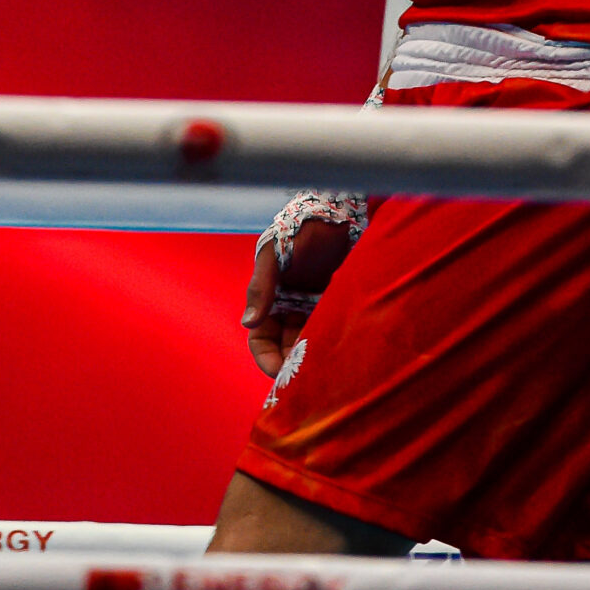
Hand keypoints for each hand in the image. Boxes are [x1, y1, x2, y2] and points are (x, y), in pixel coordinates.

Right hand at [243, 215, 353, 376]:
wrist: (339, 210)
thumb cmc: (301, 228)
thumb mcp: (276, 254)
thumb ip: (261, 286)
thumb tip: (248, 323)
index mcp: (268, 298)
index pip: (260, 340)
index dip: (267, 360)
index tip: (281, 374)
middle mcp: (289, 307)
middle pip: (285, 347)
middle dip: (292, 364)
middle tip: (307, 378)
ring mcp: (312, 307)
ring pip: (308, 343)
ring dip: (312, 357)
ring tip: (325, 367)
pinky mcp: (334, 304)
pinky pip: (330, 331)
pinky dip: (332, 343)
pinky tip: (340, 351)